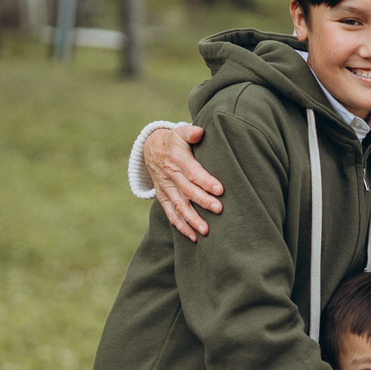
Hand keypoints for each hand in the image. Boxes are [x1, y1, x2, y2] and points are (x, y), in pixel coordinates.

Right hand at [147, 124, 224, 238]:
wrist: (150, 150)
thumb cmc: (173, 141)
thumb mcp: (179, 132)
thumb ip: (190, 132)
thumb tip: (200, 132)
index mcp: (177, 159)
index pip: (193, 172)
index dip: (206, 181)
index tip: (220, 190)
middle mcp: (170, 176)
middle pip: (188, 191)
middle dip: (203, 202)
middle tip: (218, 210)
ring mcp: (166, 189)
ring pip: (179, 206)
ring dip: (192, 219)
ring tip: (206, 231)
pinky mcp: (163, 198)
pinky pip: (171, 214)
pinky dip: (181, 226)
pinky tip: (193, 237)